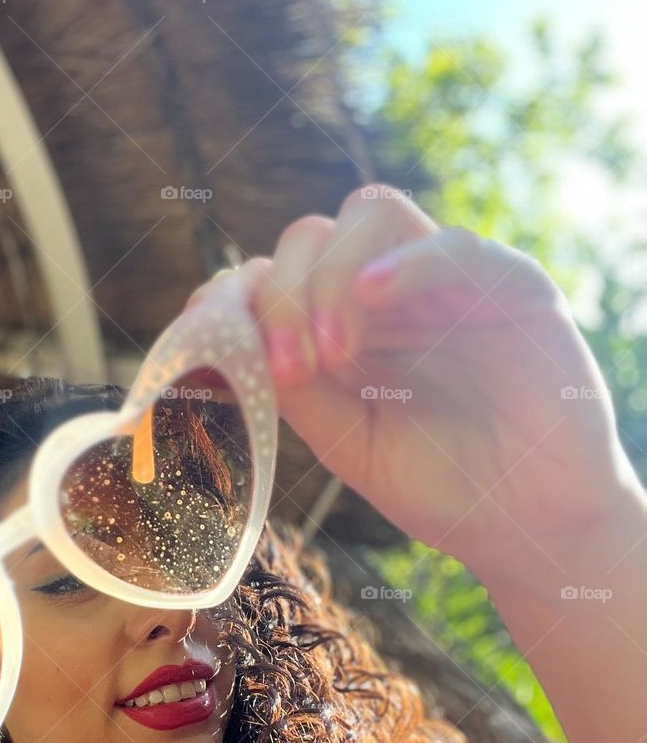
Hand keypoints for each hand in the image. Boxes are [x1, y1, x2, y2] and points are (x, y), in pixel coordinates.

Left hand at [187, 186, 638, 584]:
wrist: (527, 528)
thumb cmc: (439, 485)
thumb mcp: (348, 443)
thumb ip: (296, 390)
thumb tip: (232, 339)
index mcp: (343, 323)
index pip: (276, 271)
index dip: (236, 296)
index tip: (215, 348)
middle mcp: (389, 291)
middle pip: (312, 235)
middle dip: (281, 293)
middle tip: (285, 368)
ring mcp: (447, 281)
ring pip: (371, 214)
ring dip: (331, 276)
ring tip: (330, 356)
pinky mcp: (511, 286)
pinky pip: (452, 245)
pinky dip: (403, 262)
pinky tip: (369, 299)